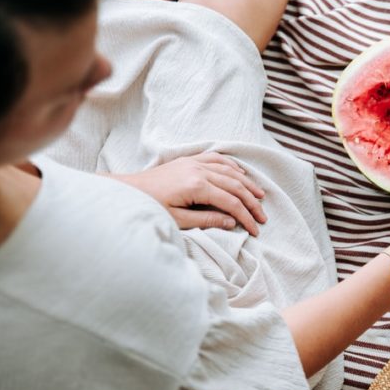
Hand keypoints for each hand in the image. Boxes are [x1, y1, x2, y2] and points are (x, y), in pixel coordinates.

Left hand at [107, 152, 266, 234]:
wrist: (127, 191)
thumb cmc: (149, 207)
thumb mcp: (178, 219)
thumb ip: (207, 219)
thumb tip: (231, 222)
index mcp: (196, 186)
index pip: (231, 203)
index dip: (246, 217)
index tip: (256, 230)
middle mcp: (199, 170)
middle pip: (236, 186)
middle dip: (252, 203)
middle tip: (263, 217)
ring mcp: (194, 162)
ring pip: (230, 171)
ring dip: (247, 183)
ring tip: (260, 196)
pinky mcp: (188, 160)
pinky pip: (217, 158)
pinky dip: (232, 166)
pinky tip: (241, 174)